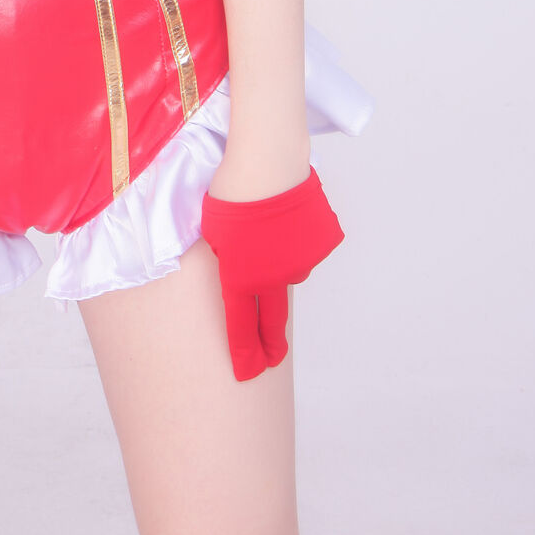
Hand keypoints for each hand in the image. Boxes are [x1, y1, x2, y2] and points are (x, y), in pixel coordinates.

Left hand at [199, 167, 344, 380]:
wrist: (268, 163)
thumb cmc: (231, 191)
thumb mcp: (213, 229)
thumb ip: (225, 257)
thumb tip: (236, 265)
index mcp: (241, 278)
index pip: (241, 327)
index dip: (244, 353)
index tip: (247, 372)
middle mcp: (274, 279)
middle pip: (273, 320)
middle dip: (271, 343)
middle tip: (272, 359)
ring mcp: (301, 263)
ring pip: (289, 270)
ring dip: (280, 260)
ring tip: (269, 228)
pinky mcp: (321, 245)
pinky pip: (307, 248)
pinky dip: (299, 239)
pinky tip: (290, 216)